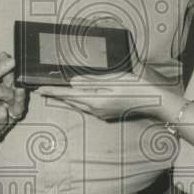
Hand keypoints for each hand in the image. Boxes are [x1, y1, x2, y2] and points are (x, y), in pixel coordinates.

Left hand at [37, 62, 179, 121]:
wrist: (154, 102)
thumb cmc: (137, 87)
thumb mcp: (114, 79)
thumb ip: (92, 81)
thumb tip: (73, 82)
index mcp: (96, 100)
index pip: (68, 94)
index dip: (52, 91)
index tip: (38, 89)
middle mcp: (96, 109)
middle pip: (70, 101)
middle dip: (55, 95)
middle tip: (41, 90)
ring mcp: (101, 113)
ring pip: (77, 105)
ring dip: (65, 99)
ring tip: (54, 93)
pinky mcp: (106, 114)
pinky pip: (86, 107)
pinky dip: (77, 101)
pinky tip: (76, 96)